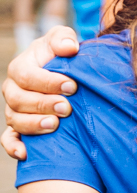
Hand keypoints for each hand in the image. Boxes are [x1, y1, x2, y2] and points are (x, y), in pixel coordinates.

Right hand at [2, 26, 80, 159]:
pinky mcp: (18, 127)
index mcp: (20, 68)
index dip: (48, 82)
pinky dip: (13, 147)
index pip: (26, 75)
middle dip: (43, 104)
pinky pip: (9, 139)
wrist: (65, 75)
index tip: (72, 86)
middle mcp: (13, 90)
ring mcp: (14, 110)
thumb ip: (63, 39)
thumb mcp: (63, 40)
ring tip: (55, 126)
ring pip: (15, 120)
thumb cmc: (62, 55)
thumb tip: (69, 48)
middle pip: (18, 100)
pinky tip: (25, 154)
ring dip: (33, 125)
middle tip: (67, 108)